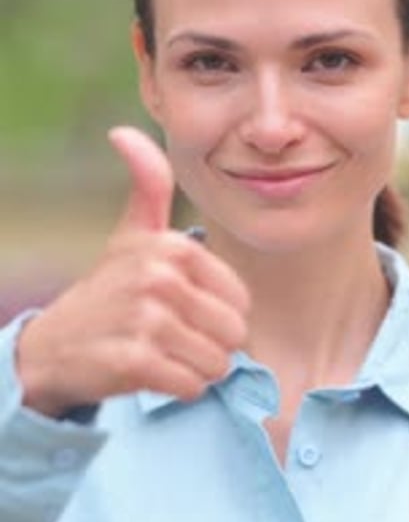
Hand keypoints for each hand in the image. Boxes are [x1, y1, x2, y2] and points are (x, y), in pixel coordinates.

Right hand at [16, 127, 249, 417]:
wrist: (55, 345)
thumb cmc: (108, 289)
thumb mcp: (131, 234)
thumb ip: (147, 187)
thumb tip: (123, 132)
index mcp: (171, 247)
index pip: (240, 301)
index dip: (219, 316)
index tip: (184, 312)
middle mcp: (159, 278)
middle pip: (232, 334)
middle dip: (209, 346)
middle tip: (172, 338)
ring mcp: (145, 320)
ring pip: (216, 363)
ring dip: (194, 369)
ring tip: (162, 353)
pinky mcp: (134, 361)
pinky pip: (191, 386)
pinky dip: (179, 389)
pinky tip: (151, 372)